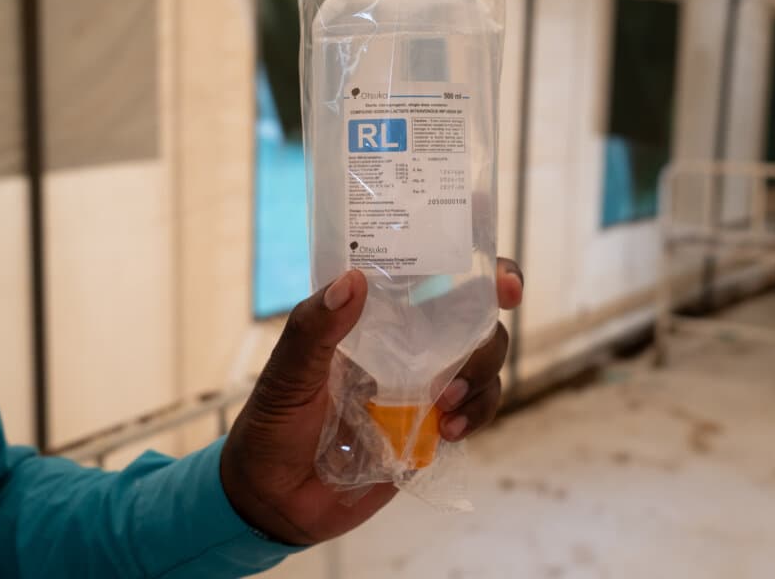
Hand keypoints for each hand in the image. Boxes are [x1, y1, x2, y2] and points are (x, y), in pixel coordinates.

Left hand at [220, 258, 523, 544]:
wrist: (273, 500)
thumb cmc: (272, 426)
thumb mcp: (286, 374)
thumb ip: (314, 329)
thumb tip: (352, 280)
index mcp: (376, 317)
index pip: (436, 278)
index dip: (481, 274)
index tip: (502, 285)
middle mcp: (409, 345)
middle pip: (476, 322)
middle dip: (486, 337)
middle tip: (469, 360)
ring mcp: (425, 387)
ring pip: (484, 366)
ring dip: (481, 379)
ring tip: (446, 408)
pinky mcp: (432, 428)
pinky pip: (476, 412)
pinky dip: (475, 416)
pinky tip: (448, 432)